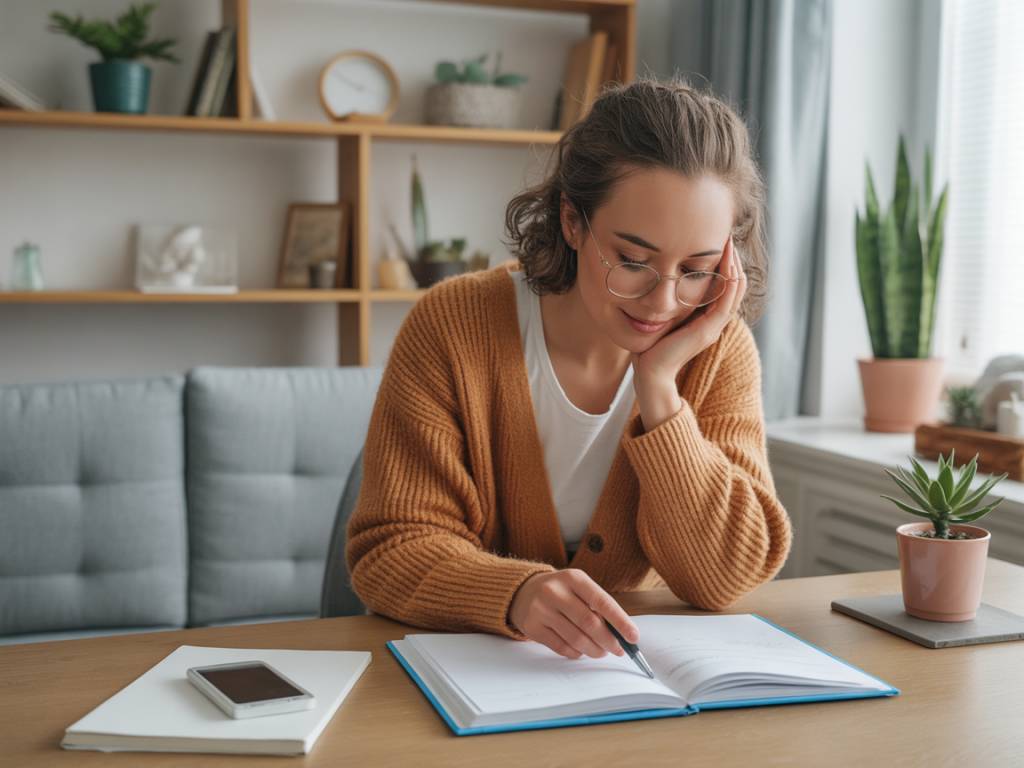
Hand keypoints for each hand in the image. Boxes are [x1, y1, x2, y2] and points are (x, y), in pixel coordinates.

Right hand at [508, 570, 639, 659]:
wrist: (523, 591)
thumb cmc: (561, 591)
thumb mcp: (578, 587)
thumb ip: (597, 605)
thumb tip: (622, 634)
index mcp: (573, 578)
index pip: (601, 601)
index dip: (620, 621)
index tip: (633, 636)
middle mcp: (554, 591)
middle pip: (589, 623)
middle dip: (609, 640)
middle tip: (618, 649)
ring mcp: (540, 609)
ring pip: (576, 638)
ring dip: (594, 650)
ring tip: (601, 652)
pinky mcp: (532, 627)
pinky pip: (561, 647)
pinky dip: (576, 653)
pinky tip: (581, 651)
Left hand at [631, 236, 747, 430]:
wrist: (650, 372)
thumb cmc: (651, 345)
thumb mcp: (663, 315)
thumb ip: (670, 300)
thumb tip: (662, 276)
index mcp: (706, 316)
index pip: (724, 284)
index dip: (724, 263)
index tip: (716, 240)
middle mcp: (714, 321)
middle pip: (734, 284)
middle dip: (731, 259)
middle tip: (726, 234)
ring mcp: (714, 326)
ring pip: (734, 290)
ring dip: (733, 265)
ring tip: (728, 243)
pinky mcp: (708, 331)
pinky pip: (726, 302)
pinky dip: (728, 282)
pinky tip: (727, 264)